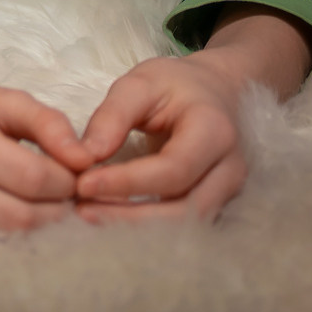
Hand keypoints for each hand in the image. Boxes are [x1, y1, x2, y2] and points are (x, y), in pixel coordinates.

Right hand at [0, 10, 91, 232]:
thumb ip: (46, 122)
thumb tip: (84, 158)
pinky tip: (26, 207)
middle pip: (21, 215)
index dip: (67, 180)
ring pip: (7, 233)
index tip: (77, 170)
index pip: (31, 177)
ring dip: (42, 221)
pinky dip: (18, 227)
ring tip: (50, 197)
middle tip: (70, 188)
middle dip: (58, 206)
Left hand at [73, 52, 248, 222]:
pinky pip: (183, 224)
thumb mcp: (140, 83)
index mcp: (215, 131)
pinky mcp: (216, 203)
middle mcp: (230, 169)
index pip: (173, 169)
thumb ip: (112, 116)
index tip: (83, 185)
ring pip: (185, 224)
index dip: (128, 182)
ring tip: (89, 215)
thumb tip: (84, 157)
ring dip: (136, 227)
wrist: (217, 91)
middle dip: (130, 216)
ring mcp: (228, 192)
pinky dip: (147, 227)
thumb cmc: (176, 85)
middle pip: (185, 209)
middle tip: (81, 209)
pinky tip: (110, 218)